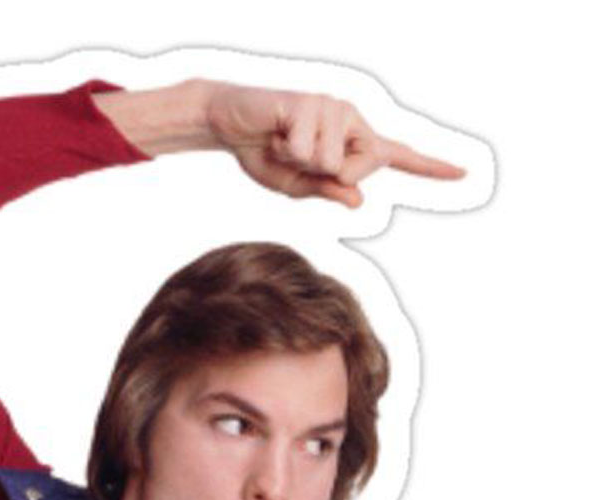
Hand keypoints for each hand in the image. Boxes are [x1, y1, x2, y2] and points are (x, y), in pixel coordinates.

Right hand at [205, 81, 464, 206]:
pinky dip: (284, 152)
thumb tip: (359, 200)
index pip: (397, 156)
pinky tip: (275, 134)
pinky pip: (306, 150)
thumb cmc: (266, 154)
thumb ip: (329, 192)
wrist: (230, 125)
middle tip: (298, 161)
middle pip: (363, 166)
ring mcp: (333, 107)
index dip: (430, 168)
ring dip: (299, 164)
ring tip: (283, 144)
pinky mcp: (311, 102)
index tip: (464, 175)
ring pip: (331, 162)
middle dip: (330, 176)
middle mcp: (350, 119)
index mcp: (353, 142)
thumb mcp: (297, 187)